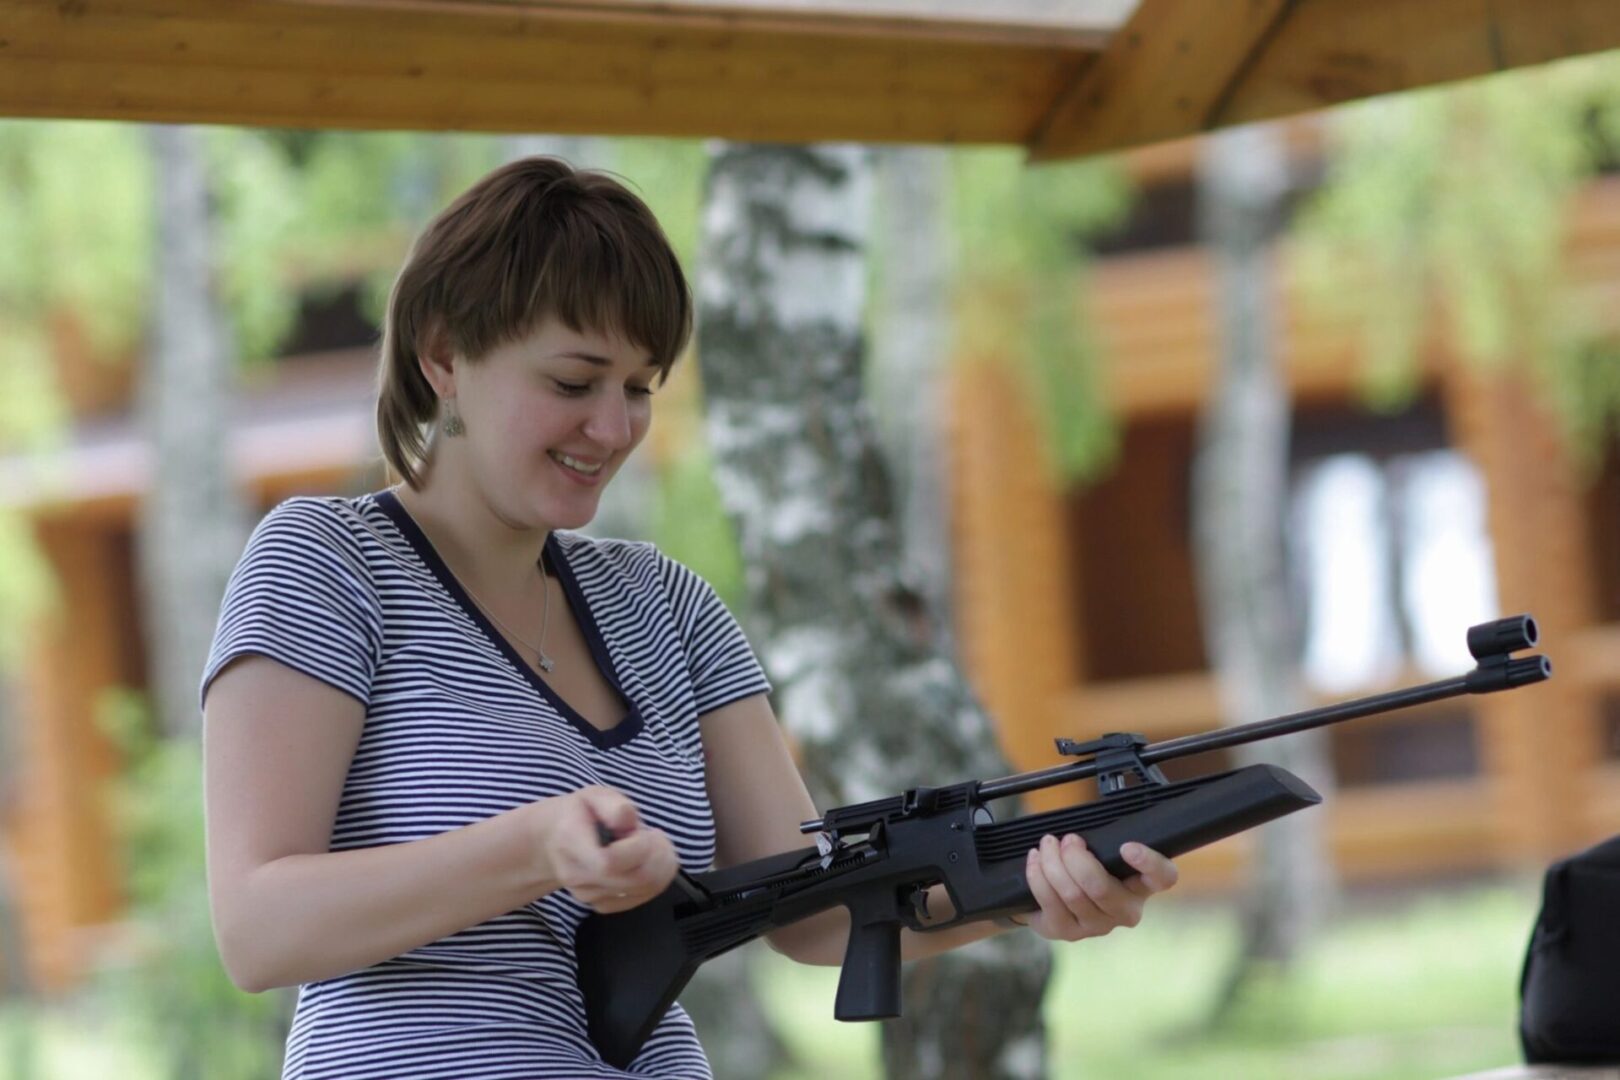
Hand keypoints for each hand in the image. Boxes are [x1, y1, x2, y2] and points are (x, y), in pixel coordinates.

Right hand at [530, 785, 679, 913]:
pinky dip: (655, 881)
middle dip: (658, 856)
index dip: (638, 848)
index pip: (610, 863)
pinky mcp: (600, 904)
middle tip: (654, 835)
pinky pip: (639, 899)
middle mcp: (577, 875)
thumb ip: (614, 805)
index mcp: (572, 843)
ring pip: (642, 891)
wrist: (554, 840)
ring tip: (648, 845)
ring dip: (659, 867)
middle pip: (635, 881)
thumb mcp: (595, 796)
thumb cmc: (579, 814)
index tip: (641, 830)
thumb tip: (628, 822)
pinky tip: (645, 863)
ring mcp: (587, 895)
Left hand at [1017, 834, 1177, 941]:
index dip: (1149, 863)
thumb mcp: (1101, 850)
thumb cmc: (1085, 865)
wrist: (1055, 896)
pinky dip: (1038, 876)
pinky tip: (1034, 860)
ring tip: (1047, 845)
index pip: (1163, 877)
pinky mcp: (1069, 933)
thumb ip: (1104, 841)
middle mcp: (1126, 911)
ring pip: (1072, 895)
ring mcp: (1098, 926)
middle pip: (1101, 888)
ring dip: (1053, 863)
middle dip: (1076, 858)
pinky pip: (1050, 902)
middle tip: (1067, 839)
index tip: (1126, 846)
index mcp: (1142, 885)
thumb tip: (1084, 831)